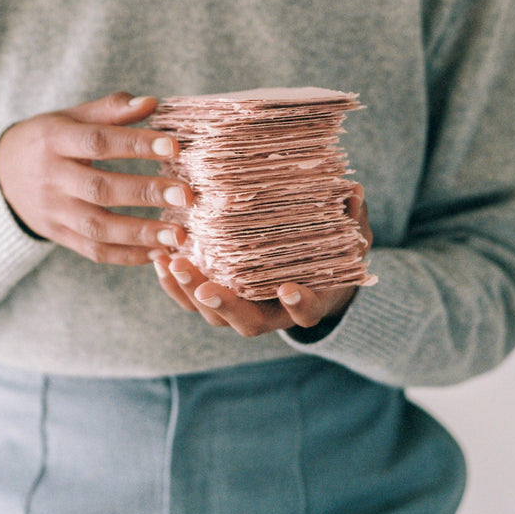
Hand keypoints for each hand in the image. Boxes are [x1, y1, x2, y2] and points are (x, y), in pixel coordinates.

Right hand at [0, 92, 189, 265]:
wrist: (0, 174)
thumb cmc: (47, 139)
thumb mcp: (70, 117)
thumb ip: (110, 110)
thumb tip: (152, 102)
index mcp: (54, 140)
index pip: (98, 141)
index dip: (136, 144)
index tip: (174, 147)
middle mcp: (51, 178)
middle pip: (100, 188)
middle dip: (146, 192)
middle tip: (187, 195)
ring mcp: (53, 211)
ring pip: (98, 227)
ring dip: (140, 233)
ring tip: (179, 235)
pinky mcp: (57, 236)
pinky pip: (93, 251)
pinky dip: (126, 256)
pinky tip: (157, 253)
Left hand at [150, 183, 370, 337]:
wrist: (315, 278)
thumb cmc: (333, 254)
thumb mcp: (350, 237)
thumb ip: (352, 219)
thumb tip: (355, 192)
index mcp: (310, 300)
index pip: (307, 311)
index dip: (298, 304)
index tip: (288, 288)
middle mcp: (273, 312)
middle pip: (246, 322)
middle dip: (224, 305)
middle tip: (204, 286)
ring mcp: (244, 307)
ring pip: (214, 314)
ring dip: (190, 293)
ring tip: (171, 264)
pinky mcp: (220, 297)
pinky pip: (193, 300)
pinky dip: (175, 286)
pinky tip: (159, 260)